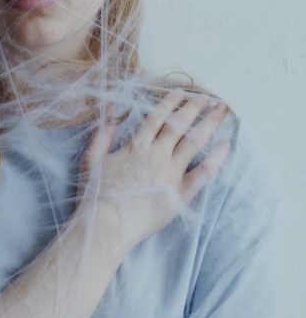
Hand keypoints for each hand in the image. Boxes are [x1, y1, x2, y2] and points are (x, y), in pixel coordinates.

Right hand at [77, 90, 230, 250]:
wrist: (107, 225)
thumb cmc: (95, 195)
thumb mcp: (91, 159)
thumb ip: (102, 134)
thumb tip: (111, 109)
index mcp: (136, 146)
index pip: (157, 117)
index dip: (170, 103)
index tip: (182, 92)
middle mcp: (157, 155)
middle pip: (180, 125)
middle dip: (195, 108)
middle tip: (208, 97)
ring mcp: (171, 173)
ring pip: (194, 142)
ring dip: (209, 123)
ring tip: (222, 110)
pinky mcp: (181, 194)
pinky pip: (203, 173)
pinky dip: (216, 158)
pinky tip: (226, 145)